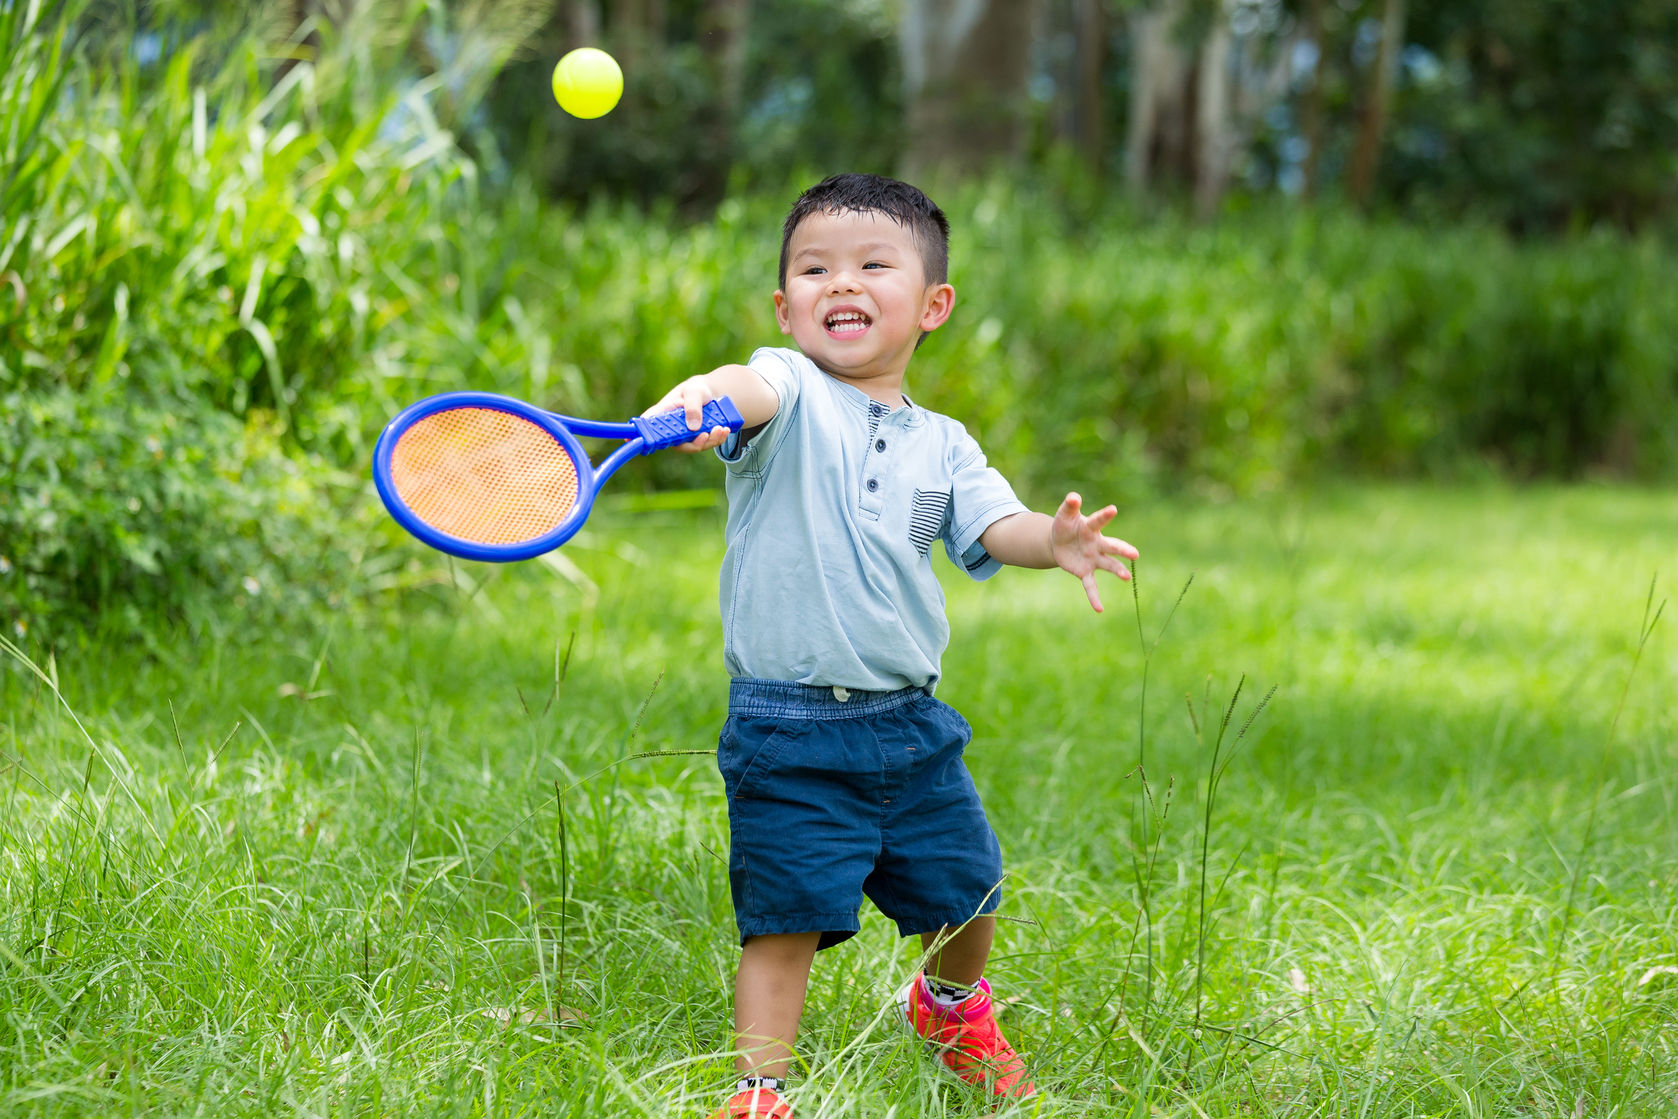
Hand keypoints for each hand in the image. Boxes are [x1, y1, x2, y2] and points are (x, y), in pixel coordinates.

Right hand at [643, 376, 734, 453]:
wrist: (712, 394)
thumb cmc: (697, 390)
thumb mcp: (695, 391)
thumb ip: (692, 407)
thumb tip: (692, 428)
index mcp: (664, 412)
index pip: (648, 424)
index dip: (639, 434)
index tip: (629, 439)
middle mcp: (670, 426)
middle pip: (673, 443)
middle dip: (693, 443)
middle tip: (707, 435)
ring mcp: (683, 434)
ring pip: (692, 446)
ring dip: (709, 441)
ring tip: (721, 429)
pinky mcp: (696, 438)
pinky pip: (705, 444)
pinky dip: (716, 439)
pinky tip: (724, 430)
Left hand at [1051, 492, 1137, 612]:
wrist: (1058, 542)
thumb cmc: (1065, 525)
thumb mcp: (1064, 515)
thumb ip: (1069, 506)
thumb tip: (1073, 496)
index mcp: (1091, 528)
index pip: (1098, 521)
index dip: (1104, 515)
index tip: (1113, 509)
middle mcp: (1097, 544)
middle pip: (1112, 546)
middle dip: (1122, 550)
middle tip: (1135, 554)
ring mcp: (1093, 559)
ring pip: (1108, 565)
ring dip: (1117, 570)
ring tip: (1126, 578)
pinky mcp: (1085, 572)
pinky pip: (1091, 586)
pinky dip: (1094, 597)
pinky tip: (1099, 609)